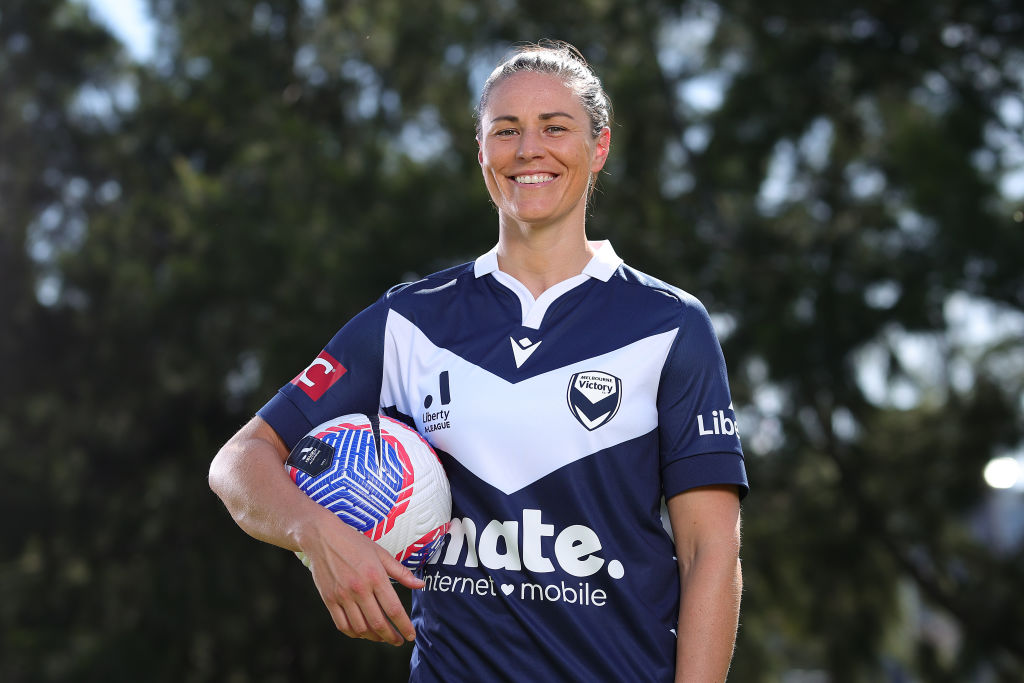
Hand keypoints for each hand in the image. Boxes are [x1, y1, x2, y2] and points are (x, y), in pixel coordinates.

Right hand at [301, 516, 424, 645]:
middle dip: (391, 637)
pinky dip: (354, 633)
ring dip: (374, 637)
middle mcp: (359, 588)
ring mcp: (342, 596)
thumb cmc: (354, 543)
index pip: (393, 609)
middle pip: (378, 623)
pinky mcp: (329, 599)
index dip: (404, 626)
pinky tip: (363, 632)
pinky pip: (342, 625)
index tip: (411, 635)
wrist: (322, 537)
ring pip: (360, 628)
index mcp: (375, 576)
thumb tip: (420, 585)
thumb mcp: (381, 553)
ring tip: (382, 637)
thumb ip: (401, 572)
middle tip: (398, 641)